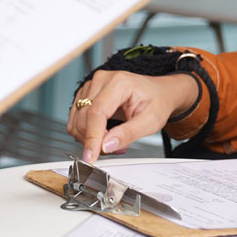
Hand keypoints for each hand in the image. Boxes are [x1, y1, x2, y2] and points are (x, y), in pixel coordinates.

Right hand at [68, 70, 198, 161]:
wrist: (160, 93)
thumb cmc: (158, 102)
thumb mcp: (151, 121)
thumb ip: (129, 133)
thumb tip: (106, 145)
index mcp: (120, 83)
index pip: (97, 112)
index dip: (92, 137)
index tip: (91, 156)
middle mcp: (102, 80)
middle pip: (84, 118)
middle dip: (94, 140)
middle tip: (115, 148)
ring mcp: (92, 85)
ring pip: (77, 121)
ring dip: (89, 138)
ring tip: (113, 141)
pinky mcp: (87, 94)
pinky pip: (76, 119)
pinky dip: (87, 133)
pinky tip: (104, 135)